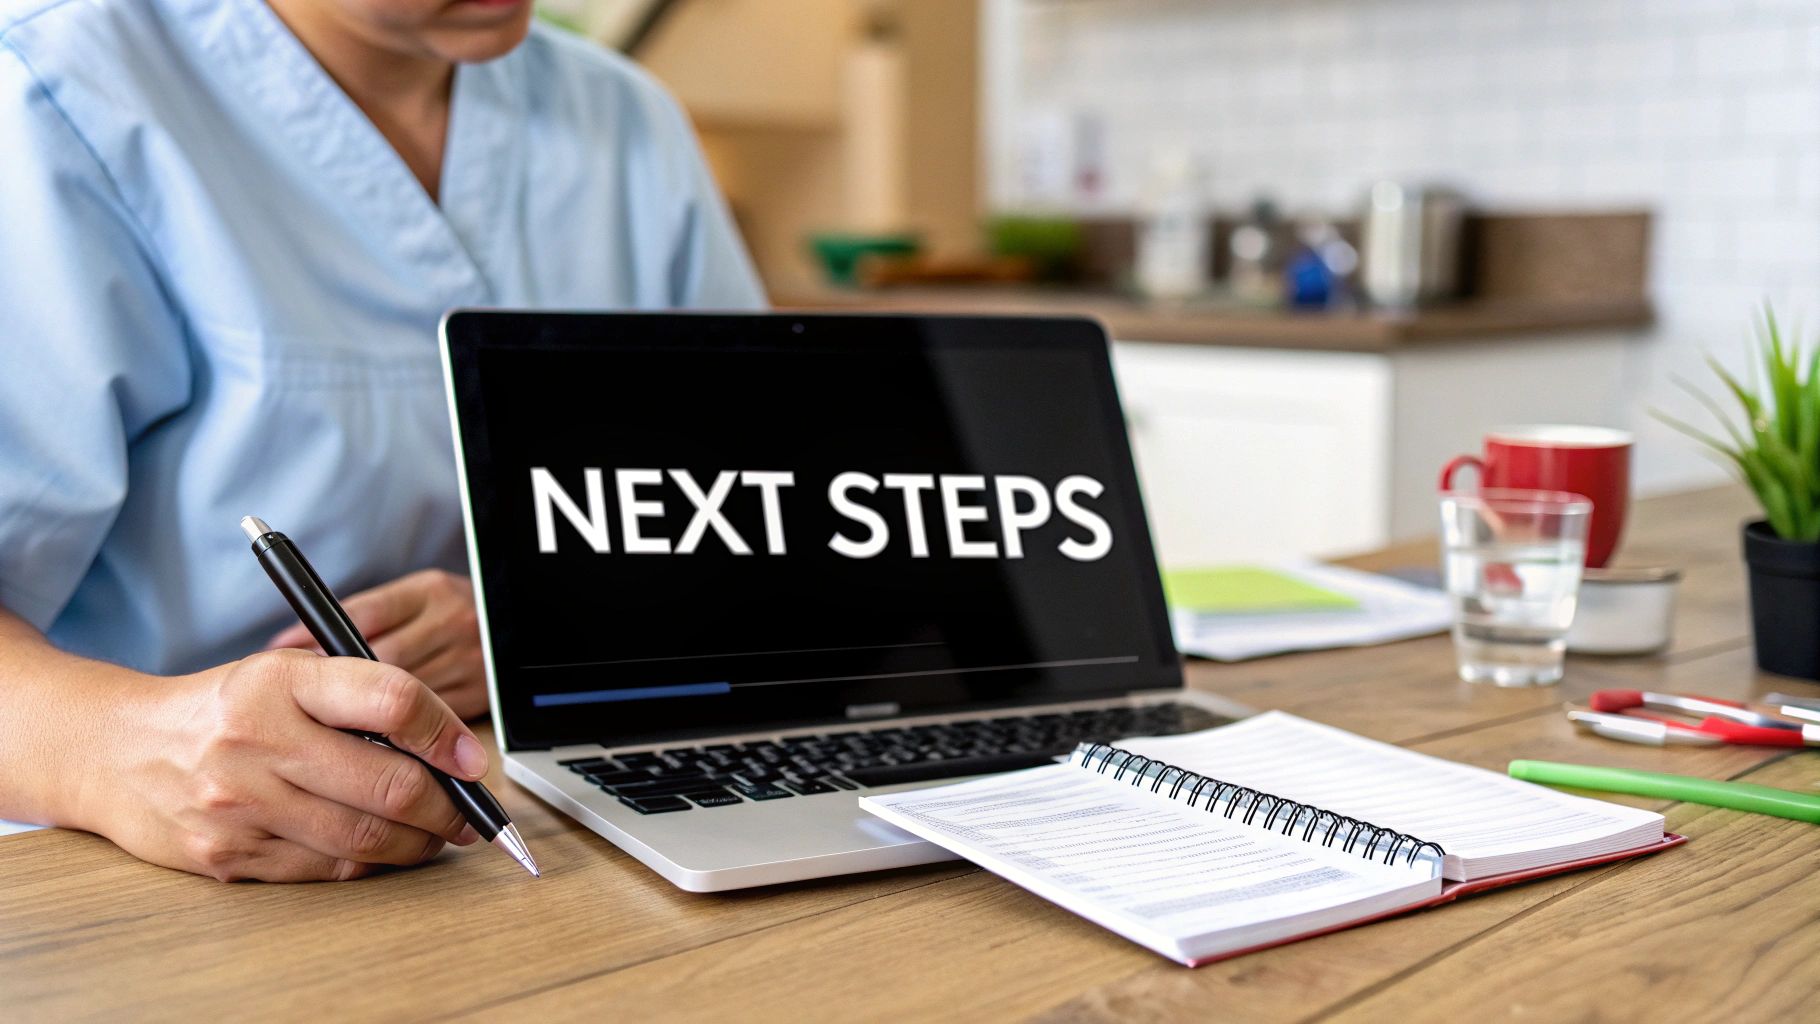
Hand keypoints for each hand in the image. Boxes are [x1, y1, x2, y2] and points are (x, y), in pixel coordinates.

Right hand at [88, 649, 489, 881]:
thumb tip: (451, 749)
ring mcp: (239, 804)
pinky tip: (381, 850)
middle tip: (468, 812)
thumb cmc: (225, 710)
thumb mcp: (287, 674)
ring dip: (418, 844)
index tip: (472, 760)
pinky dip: (368, 864)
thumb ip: (364, 696)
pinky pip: (326, 869)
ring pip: (364, 838)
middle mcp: (257, 740)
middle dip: (447, 807)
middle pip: (389, 784)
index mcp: (280, 679)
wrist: (119, 752)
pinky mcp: (228, 855)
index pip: (391, 700)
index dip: (446, 733)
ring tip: (435, 835)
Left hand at [267, 569, 488, 719]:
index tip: (283, 651)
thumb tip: (295, 645)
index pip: (365, 614)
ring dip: (365, 712)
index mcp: (430, 591)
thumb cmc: (453, 615)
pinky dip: (398, 732)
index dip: (319, 635)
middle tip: (296, 703)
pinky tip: (375, 737)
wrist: (520, 625)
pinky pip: (429, 718)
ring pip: (405, 693)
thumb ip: (370, 618)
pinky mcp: (479, 694)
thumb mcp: (417, 600)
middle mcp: (452, 621)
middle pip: (382, 659)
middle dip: (340, 682)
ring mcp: (469, 659)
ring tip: (324, 728)